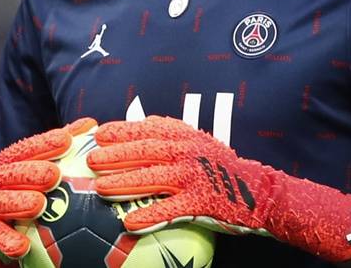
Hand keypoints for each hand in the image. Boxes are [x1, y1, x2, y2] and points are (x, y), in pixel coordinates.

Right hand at [0, 117, 96, 267]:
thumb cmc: (23, 193)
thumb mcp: (39, 167)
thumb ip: (61, 147)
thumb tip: (90, 124)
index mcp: (10, 163)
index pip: (27, 149)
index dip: (44, 143)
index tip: (66, 140)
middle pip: (12, 173)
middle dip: (32, 172)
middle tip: (54, 175)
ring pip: (1, 202)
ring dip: (18, 203)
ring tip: (38, 204)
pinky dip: (7, 241)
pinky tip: (22, 246)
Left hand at [86, 116, 350, 262]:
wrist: (259, 192)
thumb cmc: (221, 169)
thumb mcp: (199, 143)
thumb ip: (172, 135)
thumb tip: (140, 128)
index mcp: (187, 135)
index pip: (149, 128)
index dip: (122, 129)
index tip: (98, 132)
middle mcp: (190, 151)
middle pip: (146, 151)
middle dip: (116, 154)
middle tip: (91, 159)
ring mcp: (196, 176)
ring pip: (153, 177)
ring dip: (125, 182)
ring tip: (100, 188)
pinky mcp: (202, 202)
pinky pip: (171, 208)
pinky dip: (149, 215)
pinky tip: (129, 223)